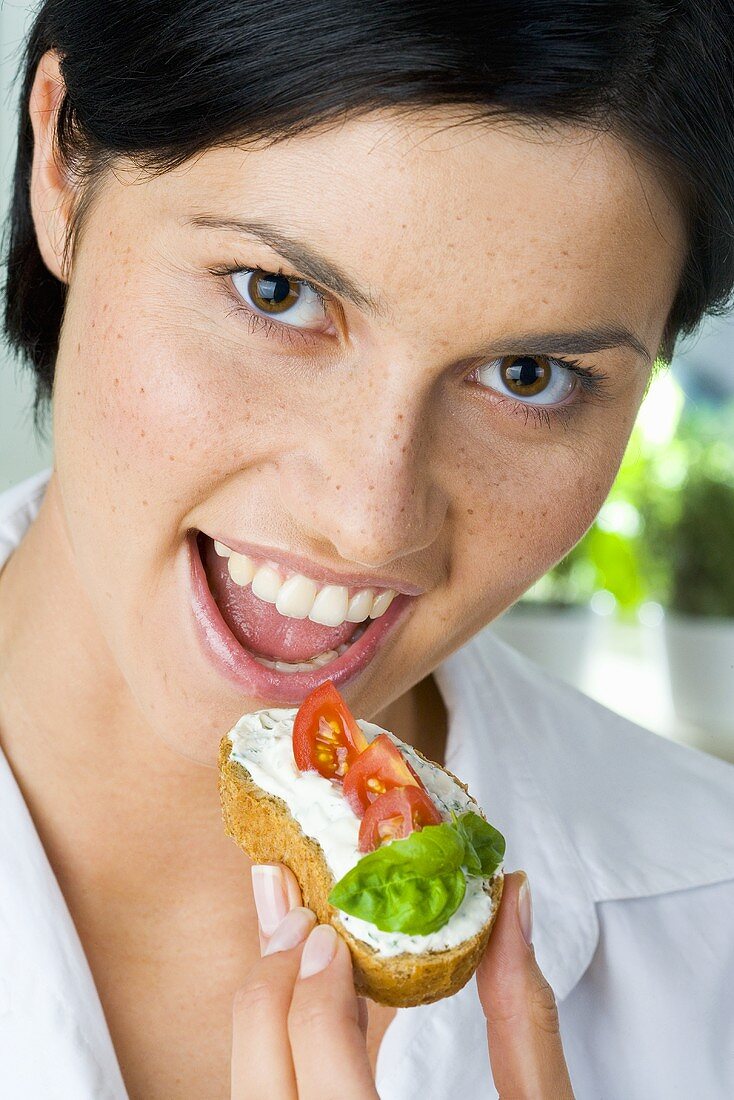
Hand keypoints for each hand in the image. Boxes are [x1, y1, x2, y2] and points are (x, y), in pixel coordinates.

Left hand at [231, 865, 573, 1098]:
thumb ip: (524, 1016)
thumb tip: (511, 901)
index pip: (320, 1074)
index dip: (313, 991)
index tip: (328, 933)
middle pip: (261, 1082)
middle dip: (266, 988)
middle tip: (295, 922)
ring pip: (249, 1096)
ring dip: (261, 1018)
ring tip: (288, 955)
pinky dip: (273, 1057)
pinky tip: (297, 1015)